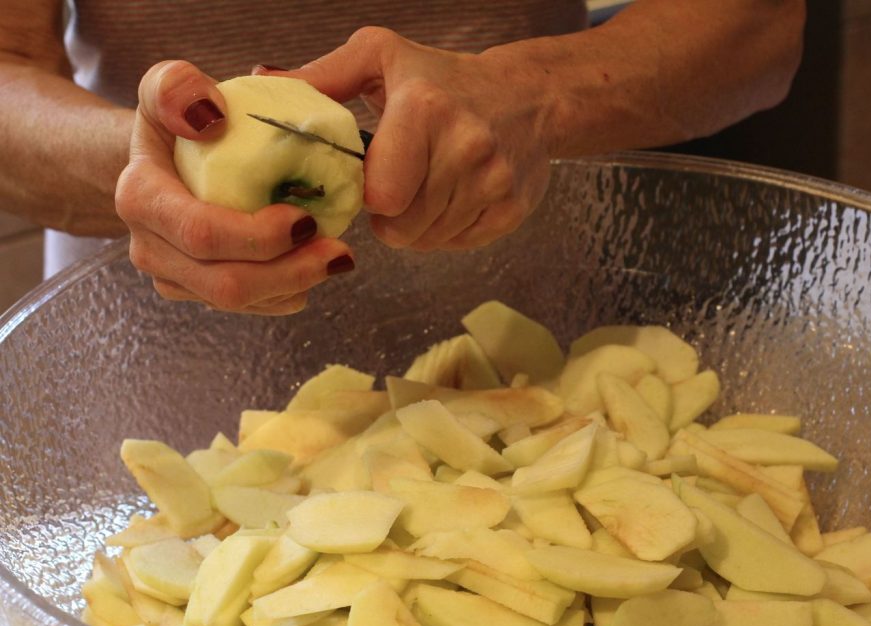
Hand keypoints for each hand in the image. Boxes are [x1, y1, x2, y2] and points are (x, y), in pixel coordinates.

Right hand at [115, 60, 354, 315]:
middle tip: (340, 252)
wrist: (163, 160)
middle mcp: (150, 248)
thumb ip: (176, 88)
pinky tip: (314, 269)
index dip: (258, 237)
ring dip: (295, 286)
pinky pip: (247, 307)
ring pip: (239, 303)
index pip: (202, 234)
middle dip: (290, 273)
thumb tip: (208, 116)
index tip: (307, 220)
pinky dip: (287, 293)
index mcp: (142, 199)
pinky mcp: (198, 292)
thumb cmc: (176, 121)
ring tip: (336, 259)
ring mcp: (174, 277)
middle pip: (225, 283)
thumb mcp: (168, 87)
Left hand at [272, 27, 557, 250]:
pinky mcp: (512, 209)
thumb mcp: (380, 58)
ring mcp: (493, 181)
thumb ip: (322, 77)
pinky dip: (446, 230)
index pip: (381, 196)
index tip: (370, 178)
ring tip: (423, 188)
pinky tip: (450, 197)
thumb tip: (263, 82)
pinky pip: (458, 244)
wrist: (528, 96)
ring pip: (428, 241)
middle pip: (401, 228)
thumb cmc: (442, 79)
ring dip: (415, 225)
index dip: (366, 196)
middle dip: (388, 216)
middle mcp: (466, 146)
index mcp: (425, 109)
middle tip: (395, 187)